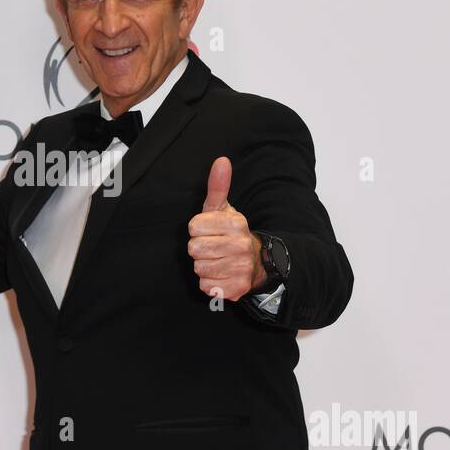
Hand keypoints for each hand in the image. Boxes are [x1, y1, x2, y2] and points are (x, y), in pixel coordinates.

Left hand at [187, 156, 266, 300]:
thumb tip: (221, 160)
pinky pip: (205, 286)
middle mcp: (241, 245)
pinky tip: (220, 274)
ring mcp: (240, 268)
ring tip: (217, 260)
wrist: (256, 262)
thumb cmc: (230, 233)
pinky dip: (209, 282)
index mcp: (236, 223)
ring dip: (204, 266)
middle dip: (199, 249)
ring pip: (199, 268)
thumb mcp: (223, 209)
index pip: (193, 227)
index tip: (209, 231)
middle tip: (213, 247)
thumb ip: (218, 186)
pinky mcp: (236, 288)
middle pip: (194, 249)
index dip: (197, 230)